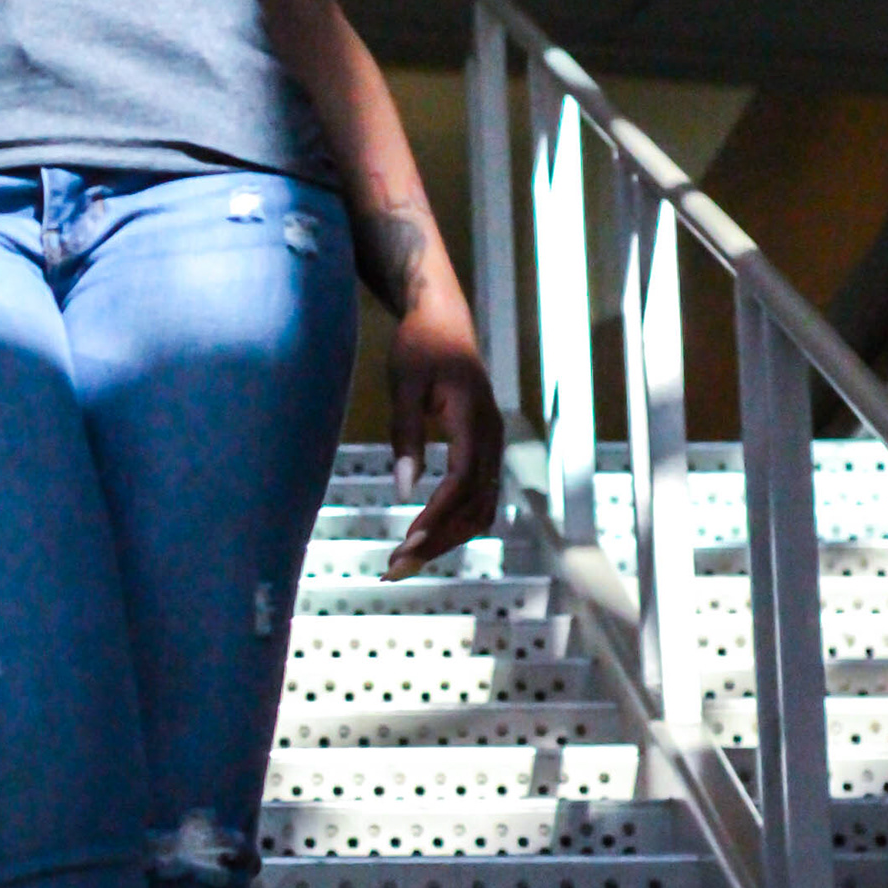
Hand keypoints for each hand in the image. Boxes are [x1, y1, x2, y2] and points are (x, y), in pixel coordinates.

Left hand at [383, 308, 503, 579]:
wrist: (444, 320)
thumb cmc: (419, 346)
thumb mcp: (403, 384)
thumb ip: (405, 435)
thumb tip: (405, 489)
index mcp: (475, 420)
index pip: (462, 482)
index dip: (436, 517)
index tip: (406, 544)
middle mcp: (492, 438)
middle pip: (474, 506)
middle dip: (437, 541)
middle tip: (395, 568)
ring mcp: (492, 446)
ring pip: (480, 508)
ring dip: (446, 539)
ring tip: (404, 561)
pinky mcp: (484, 450)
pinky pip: (478, 498)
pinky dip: (454, 523)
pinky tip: (425, 539)